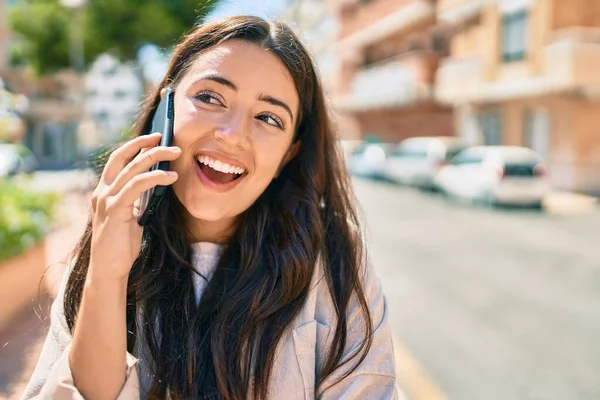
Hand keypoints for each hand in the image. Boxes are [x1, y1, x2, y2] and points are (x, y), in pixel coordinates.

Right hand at [88, 133, 180, 282]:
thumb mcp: (130, 216)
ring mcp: (106, 199)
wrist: (109, 268)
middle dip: (143, 143)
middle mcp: (101, 192)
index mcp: (104, 191)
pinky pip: (137, 185)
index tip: (154, 137)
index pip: (117, 160)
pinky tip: (171, 177)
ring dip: (156, 157)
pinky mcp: (115, 209)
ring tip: (176, 153)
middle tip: (164, 136)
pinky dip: (156, 177)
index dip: (134, 146)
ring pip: (133, 168)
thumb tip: (154, 183)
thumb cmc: (121, 245)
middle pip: (122, 157)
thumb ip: (136, 199)